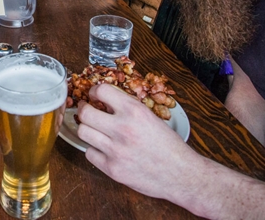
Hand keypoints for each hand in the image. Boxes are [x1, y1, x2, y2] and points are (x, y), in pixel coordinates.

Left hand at [76, 84, 197, 199]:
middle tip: (88, 111)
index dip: (94, 91)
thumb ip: (127, 108)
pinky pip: (89, 153)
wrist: (181, 174)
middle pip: (85, 113)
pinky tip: (103, 149)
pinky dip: (94, 150)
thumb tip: (105, 100)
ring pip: (83, 132)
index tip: (94, 95)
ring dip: (87, 129)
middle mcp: (123, 128)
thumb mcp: (150, 116)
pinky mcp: (112, 169)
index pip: (101, 91)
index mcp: (134, 111)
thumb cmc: (169, 146)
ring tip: (94, 130)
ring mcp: (115, 150)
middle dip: (85, 110)